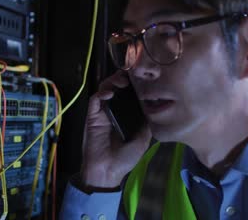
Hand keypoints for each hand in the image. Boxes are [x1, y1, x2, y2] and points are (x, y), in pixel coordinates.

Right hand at [80, 71, 151, 187]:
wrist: (108, 170)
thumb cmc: (125, 157)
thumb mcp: (143, 139)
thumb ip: (147, 122)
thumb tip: (155, 107)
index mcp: (127, 114)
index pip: (130, 93)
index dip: (135, 83)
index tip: (143, 77)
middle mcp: (114, 110)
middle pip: (117, 86)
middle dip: (123, 78)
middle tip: (130, 76)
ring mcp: (102, 112)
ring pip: (105, 89)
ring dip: (112, 82)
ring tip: (121, 82)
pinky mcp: (92, 115)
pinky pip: (95, 100)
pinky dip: (101, 93)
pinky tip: (109, 94)